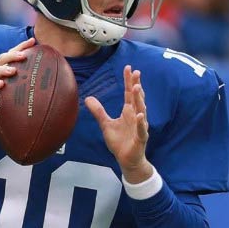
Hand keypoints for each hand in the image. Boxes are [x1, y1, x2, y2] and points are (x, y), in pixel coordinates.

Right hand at [0, 37, 35, 122]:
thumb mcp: (10, 91)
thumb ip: (21, 86)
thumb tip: (41, 87)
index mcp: (0, 70)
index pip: (10, 55)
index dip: (20, 47)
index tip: (33, 41)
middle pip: (1, 59)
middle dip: (13, 55)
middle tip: (24, 55)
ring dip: (3, 69)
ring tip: (14, 70)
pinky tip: (1, 84)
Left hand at [85, 65, 153, 182]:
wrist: (127, 160)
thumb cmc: (119, 142)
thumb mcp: (106, 124)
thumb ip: (98, 111)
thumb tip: (87, 98)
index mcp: (128, 111)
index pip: (129, 93)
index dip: (129, 81)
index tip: (129, 68)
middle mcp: (136, 116)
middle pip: (137, 98)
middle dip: (136, 85)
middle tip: (136, 72)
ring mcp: (139, 126)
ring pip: (140, 111)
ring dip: (139, 100)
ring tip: (137, 88)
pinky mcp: (141, 138)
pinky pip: (141, 129)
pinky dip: (140, 123)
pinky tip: (139, 116)